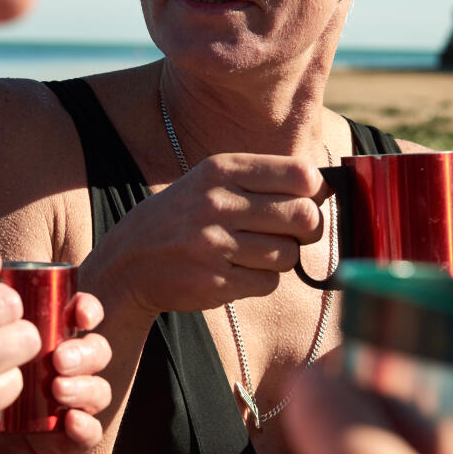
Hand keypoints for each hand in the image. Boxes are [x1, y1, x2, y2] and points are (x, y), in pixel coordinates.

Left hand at [0, 291, 113, 453]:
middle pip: (92, 349)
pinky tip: (70, 421)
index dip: (84, 309)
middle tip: (58, 356)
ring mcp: (53, 408)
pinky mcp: (51, 446)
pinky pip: (85, 435)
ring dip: (87, 384)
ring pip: (97, 389)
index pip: (71, 316)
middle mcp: (47, 370)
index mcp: (28, 339)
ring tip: (59, 387)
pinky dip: (87, 426)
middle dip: (86, 349)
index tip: (77, 310)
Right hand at [82, 152, 324, 320]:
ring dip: (282, 258)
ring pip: (289, 254)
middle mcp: (218, 203)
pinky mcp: (215, 281)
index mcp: (222, 170)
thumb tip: (324, 189)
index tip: (310, 200)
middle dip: (309, 229)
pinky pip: (268, 283)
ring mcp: (215, 245)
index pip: (300, 174)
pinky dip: (262, 280)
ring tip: (256, 253)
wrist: (128, 261)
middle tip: (295, 234)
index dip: (316, 191)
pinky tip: (238, 271)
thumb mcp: (211, 182)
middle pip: (303, 217)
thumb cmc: (184, 218)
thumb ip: (262, 180)